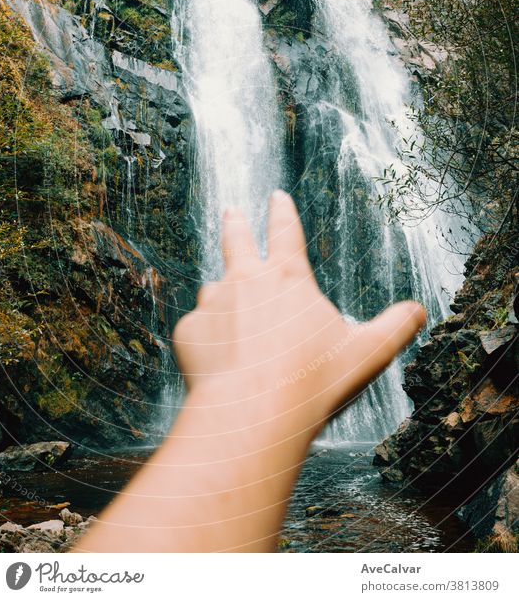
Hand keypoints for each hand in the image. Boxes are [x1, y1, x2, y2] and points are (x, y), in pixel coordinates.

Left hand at [173, 190, 424, 432]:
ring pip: (213, 287)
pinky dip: (207, 338)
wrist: (252, 412)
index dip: (282, 211)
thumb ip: (395, 327)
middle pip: (237, 240)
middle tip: (232, 211)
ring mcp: (213, 303)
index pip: (285, 231)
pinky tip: (218, 360)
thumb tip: (419, 311)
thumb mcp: (367, 353)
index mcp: (288, 277)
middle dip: (236, 223)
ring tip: (226, 307)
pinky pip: (197, 328)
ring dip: (221, 292)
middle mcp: (246, 280)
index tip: (276, 196)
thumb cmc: (313, 381)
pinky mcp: (189, 331)